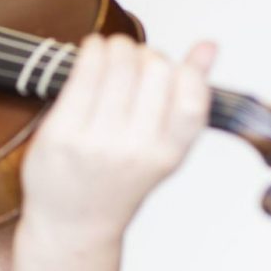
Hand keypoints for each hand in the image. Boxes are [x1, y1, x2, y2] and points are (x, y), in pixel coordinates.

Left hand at [19, 34, 215, 243]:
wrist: (72, 224)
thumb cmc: (119, 182)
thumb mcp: (162, 150)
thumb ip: (185, 100)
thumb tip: (209, 45)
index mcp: (167, 155)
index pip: (192, 98)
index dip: (187, 68)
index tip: (171, 66)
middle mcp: (134, 150)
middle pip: (155, 71)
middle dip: (147, 54)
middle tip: (135, 58)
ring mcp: (96, 143)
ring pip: (119, 65)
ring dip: (118, 46)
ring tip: (113, 50)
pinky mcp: (61, 134)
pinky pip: (83, 75)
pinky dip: (91, 51)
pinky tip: (92, 49)